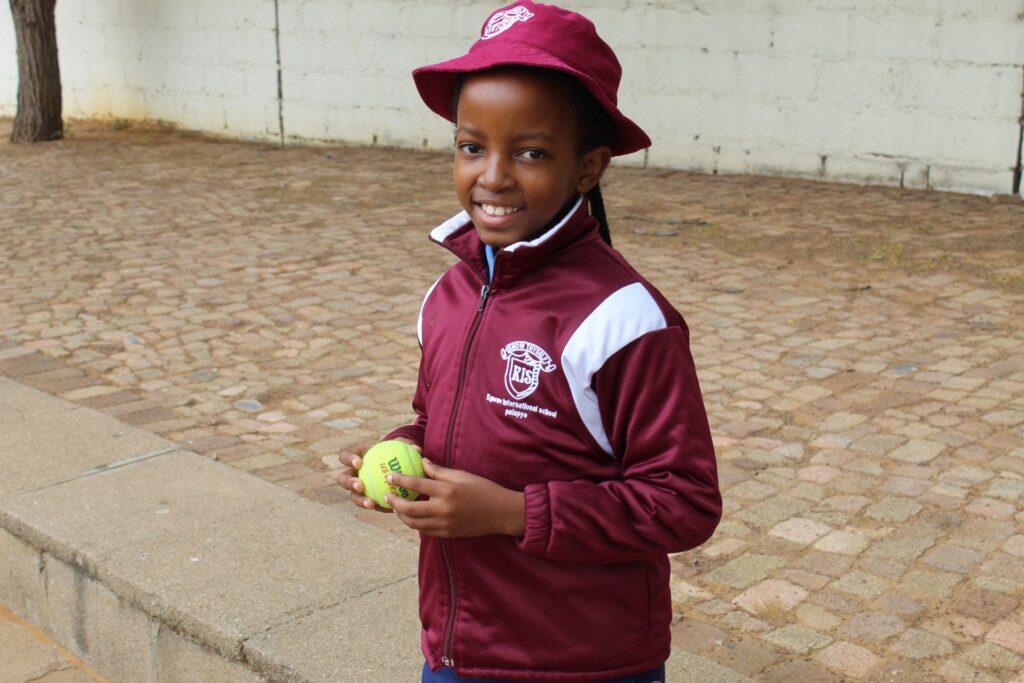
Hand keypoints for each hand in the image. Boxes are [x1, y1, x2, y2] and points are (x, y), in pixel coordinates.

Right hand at [335, 438, 418, 512]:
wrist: (399, 468)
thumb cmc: (397, 453)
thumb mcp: (402, 447)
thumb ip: (407, 446)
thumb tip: (416, 448)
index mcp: (356, 458)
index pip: (345, 456)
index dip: (348, 459)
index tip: (359, 463)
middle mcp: (353, 474)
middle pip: (343, 479)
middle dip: (348, 482)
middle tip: (360, 485)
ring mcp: (358, 489)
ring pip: (353, 496)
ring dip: (360, 500)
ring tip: (370, 503)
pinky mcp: (367, 500)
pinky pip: (370, 504)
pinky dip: (378, 506)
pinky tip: (388, 509)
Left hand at [386, 459, 525, 537]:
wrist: (500, 512)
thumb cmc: (483, 489)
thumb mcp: (461, 475)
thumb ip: (439, 471)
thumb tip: (422, 462)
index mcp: (446, 490)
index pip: (417, 484)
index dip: (400, 480)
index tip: (389, 476)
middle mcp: (443, 508)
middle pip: (410, 508)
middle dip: (395, 503)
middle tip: (387, 497)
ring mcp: (445, 524)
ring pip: (414, 523)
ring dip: (402, 516)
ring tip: (397, 508)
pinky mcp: (448, 534)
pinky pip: (425, 531)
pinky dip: (416, 524)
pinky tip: (412, 517)